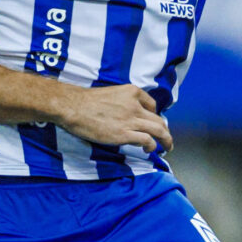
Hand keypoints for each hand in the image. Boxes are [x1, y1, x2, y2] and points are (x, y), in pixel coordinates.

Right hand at [55, 83, 172, 152]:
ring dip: (166, 140)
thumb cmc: (86, 101)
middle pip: (158, 119)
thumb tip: (125, 115)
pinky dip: (151, 146)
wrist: (73, 107)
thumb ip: (122, 102)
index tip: (151, 123)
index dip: (154, 116)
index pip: (152, 105)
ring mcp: (131, 120)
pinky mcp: (124, 134)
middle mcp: (135, 105)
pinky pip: (147, 140)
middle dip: (164, 130)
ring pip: (159, 130)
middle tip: (166, 139)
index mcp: (132, 92)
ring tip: (167, 147)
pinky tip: (148, 150)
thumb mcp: (110, 94)